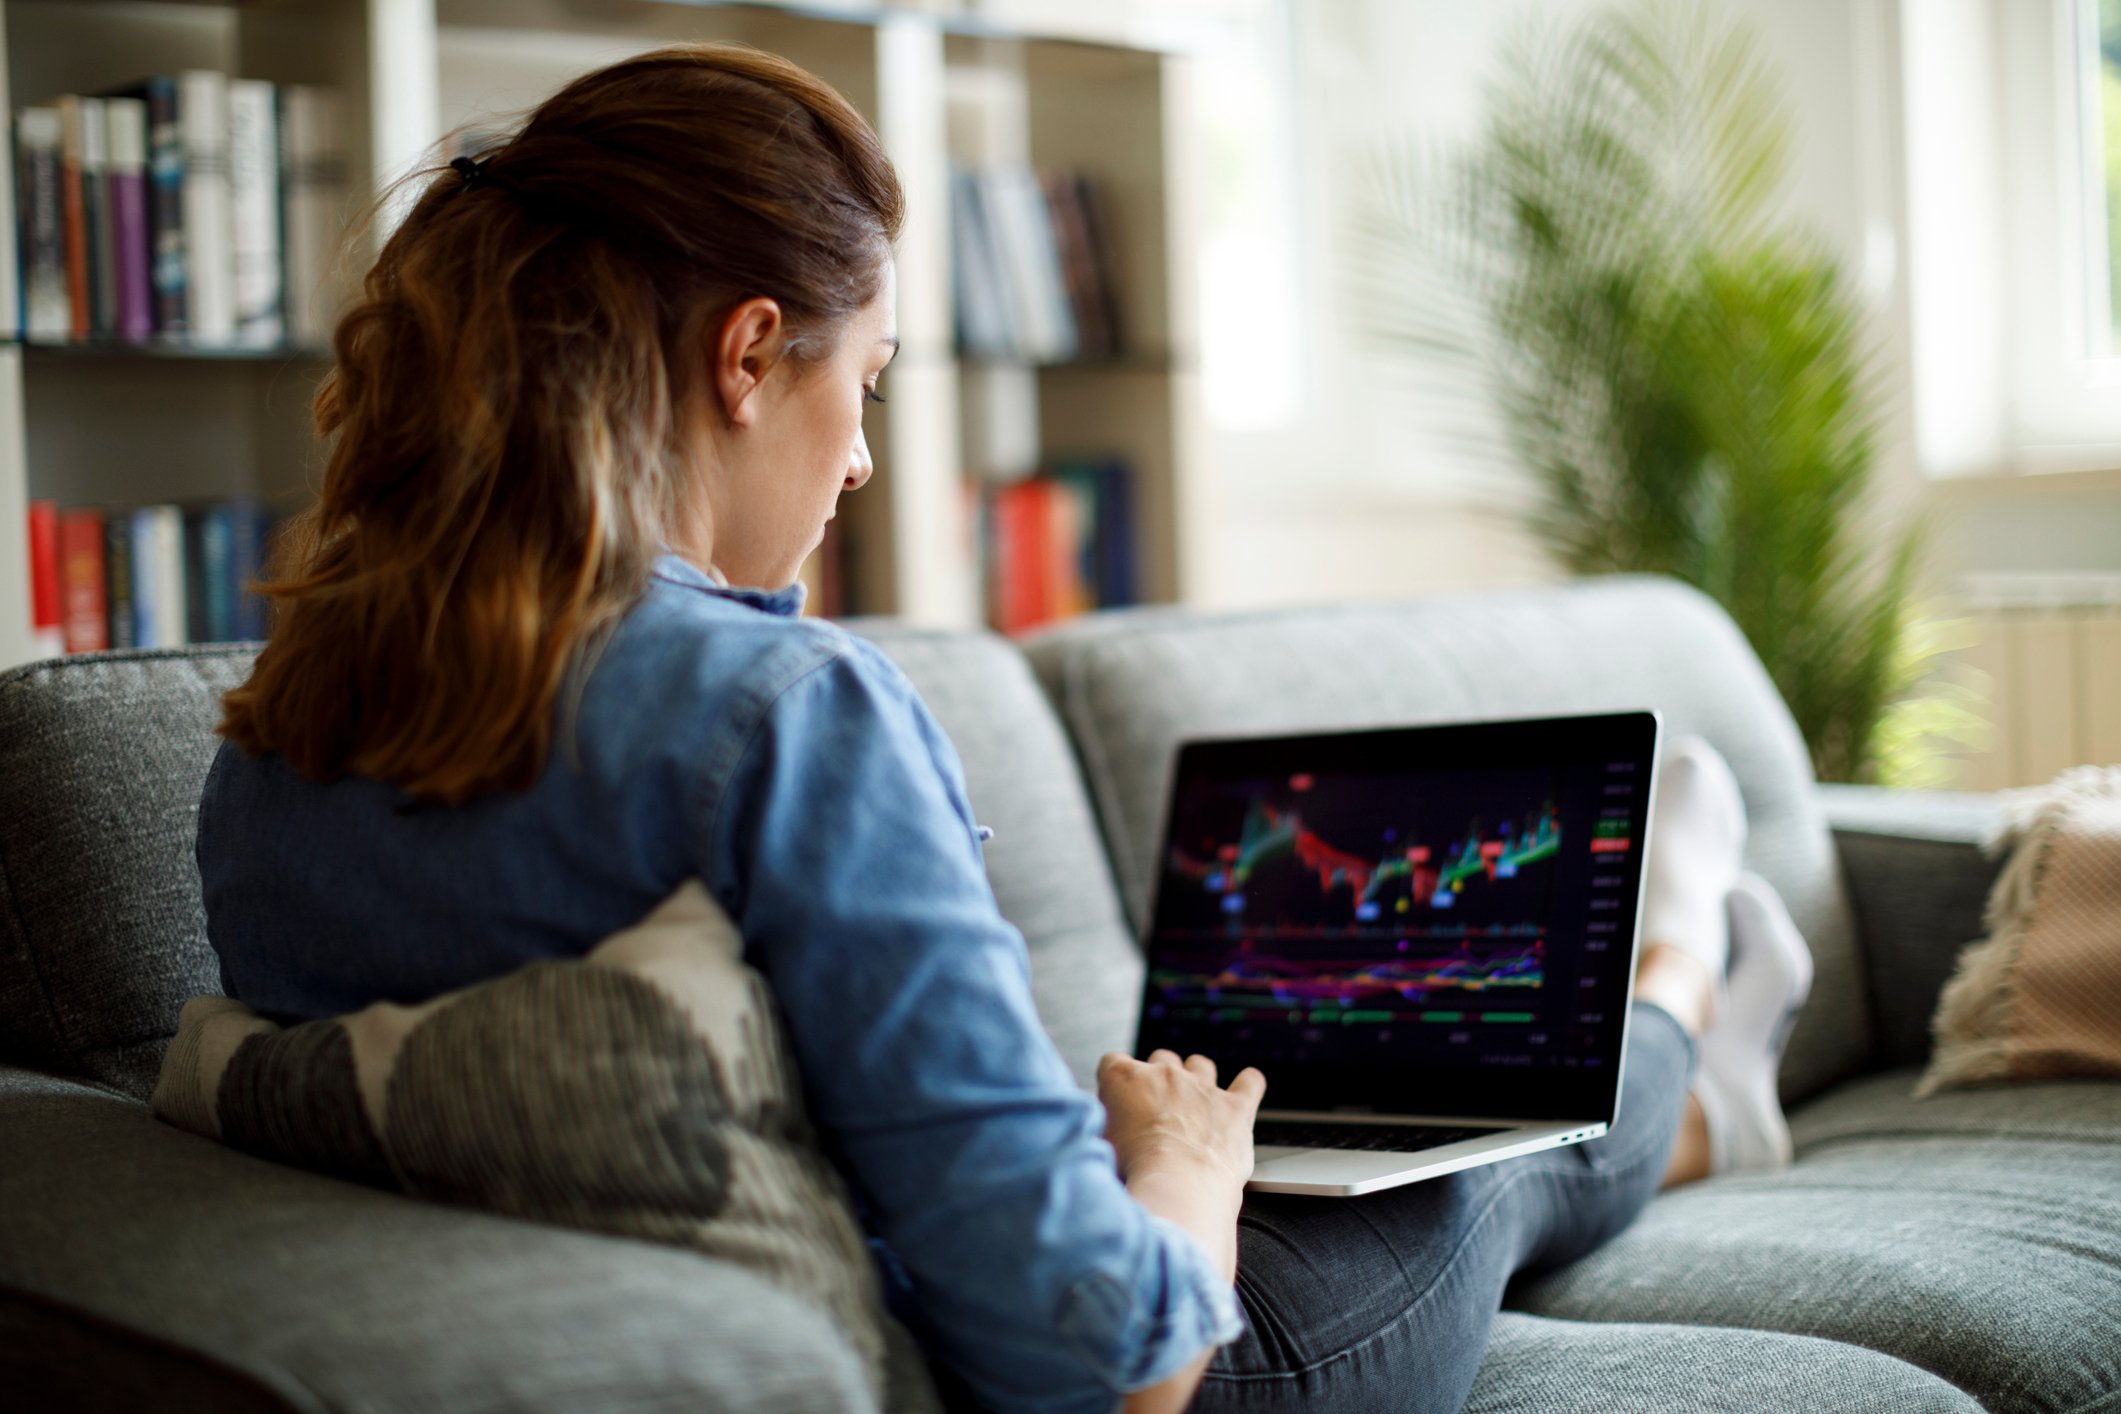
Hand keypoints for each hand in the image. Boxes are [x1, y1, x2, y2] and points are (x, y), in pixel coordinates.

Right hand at [1096, 1049, 1265, 1186]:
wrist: (1179, 1186)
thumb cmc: (1135, 1172)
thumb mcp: (1099, 1143)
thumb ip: (1103, 1123)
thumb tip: (1103, 1125)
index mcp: (1125, 1078)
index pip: (1113, 1062)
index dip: (1116, 1083)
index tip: (1120, 1102)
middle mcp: (1165, 1074)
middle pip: (1161, 1060)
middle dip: (1159, 1080)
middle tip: (1158, 1110)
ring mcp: (1202, 1087)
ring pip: (1200, 1064)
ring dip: (1197, 1077)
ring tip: (1195, 1103)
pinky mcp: (1235, 1107)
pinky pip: (1250, 1081)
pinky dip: (1248, 1084)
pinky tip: (1244, 1088)